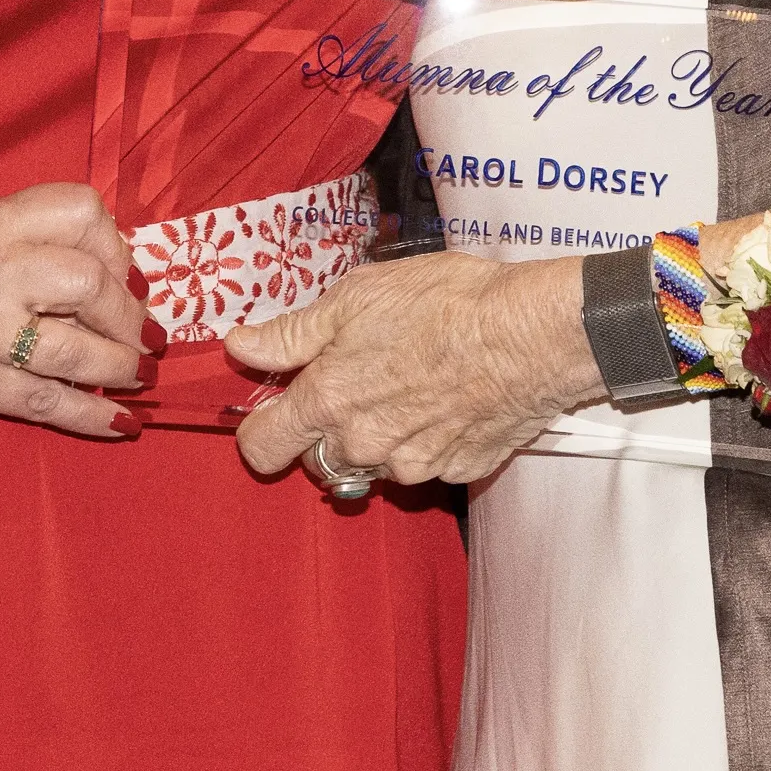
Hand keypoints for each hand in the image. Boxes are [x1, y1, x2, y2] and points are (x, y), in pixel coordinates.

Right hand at [0, 185, 147, 439]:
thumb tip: (100, 269)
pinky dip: (94, 415)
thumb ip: (21, 240)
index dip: (115, 243)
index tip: (122, 269)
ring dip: (123, 364)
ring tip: (138, 372)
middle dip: (127, 309)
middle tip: (137, 329)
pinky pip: (49, 403)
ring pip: (78, 349)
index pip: (80, 212)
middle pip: (89, 280)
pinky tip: (122, 422)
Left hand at [229, 255, 604, 491]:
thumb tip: (240, 346)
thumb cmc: (445, 304)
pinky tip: (450, 401)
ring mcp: (412, 466)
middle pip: (318, 459)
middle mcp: (363, 445)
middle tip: (358, 382)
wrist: (530, 333)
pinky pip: (426, 464)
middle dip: (326, 429)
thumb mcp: (356, 298)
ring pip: (374, 464)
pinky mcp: (457, 472)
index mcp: (328, 402)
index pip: (262, 447)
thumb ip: (292, 333)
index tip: (272, 410)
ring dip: (379, 437)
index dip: (258, 430)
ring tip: (412, 385)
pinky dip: (429, 440)